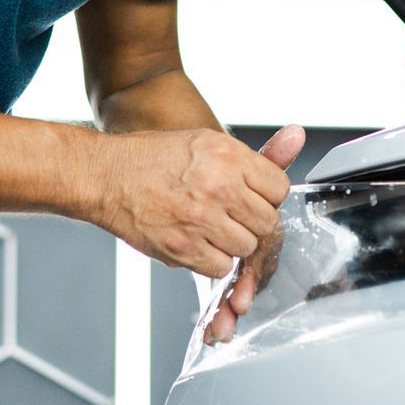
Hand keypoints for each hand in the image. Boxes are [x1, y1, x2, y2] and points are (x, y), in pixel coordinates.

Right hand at [90, 126, 293, 278]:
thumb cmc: (154, 158)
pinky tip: (194, 241)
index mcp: (228, 155)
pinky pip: (220, 268)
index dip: (265, 198)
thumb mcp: (207, 143)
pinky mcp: (183, 246)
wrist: (106, 175)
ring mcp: (201, 218)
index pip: (278, 189)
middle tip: (228, 216)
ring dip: (231, 244)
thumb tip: (298, 136)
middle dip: (251, 223)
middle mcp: (219, 185)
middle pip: (267, 223)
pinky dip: (210, 261)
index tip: (250, 198)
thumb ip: (257, 153)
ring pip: (246, 248)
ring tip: (208, 227)